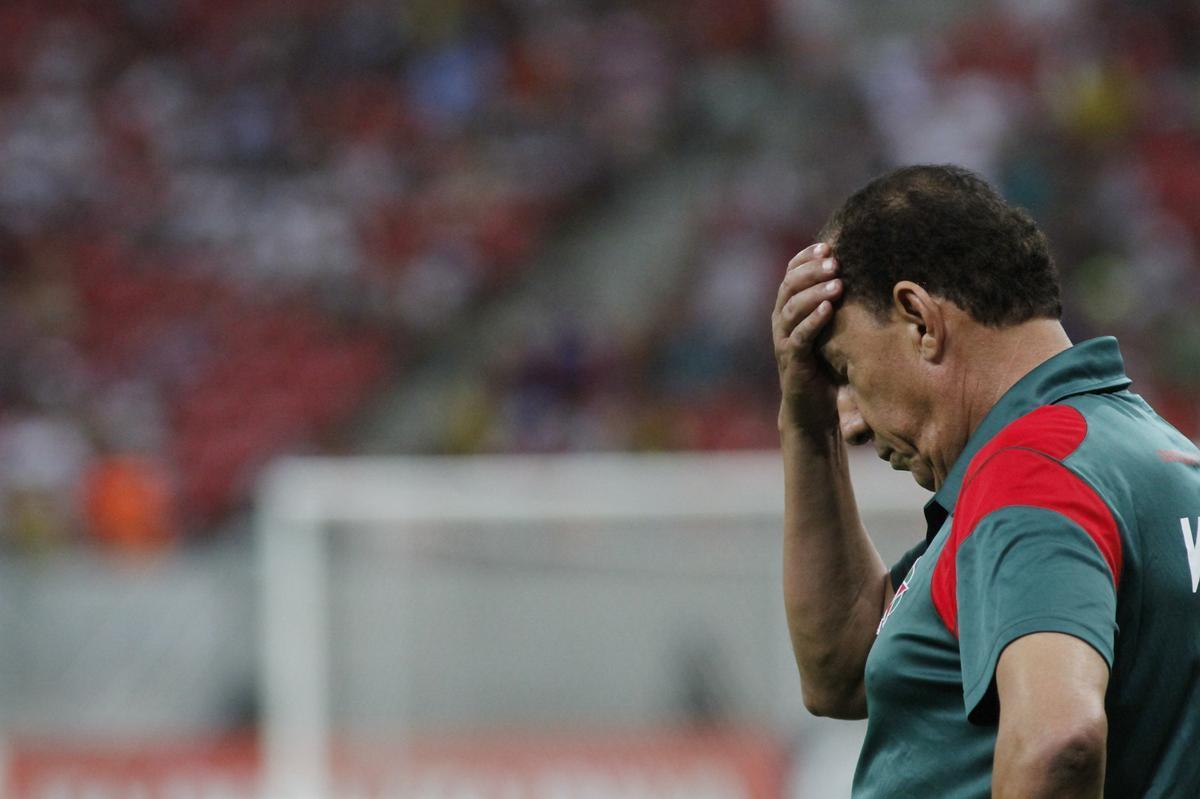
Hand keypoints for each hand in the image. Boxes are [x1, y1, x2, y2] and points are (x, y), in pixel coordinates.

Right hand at [772, 242, 843, 433]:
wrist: (814, 409)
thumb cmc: (829, 364)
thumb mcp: (834, 329)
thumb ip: (839, 303)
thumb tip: (868, 271)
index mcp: (789, 308)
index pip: (791, 274)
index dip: (805, 258)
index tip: (827, 246)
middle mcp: (781, 321)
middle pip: (789, 286)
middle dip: (811, 271)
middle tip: (834, 263)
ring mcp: (784, 340)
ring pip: (792, 308)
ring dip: (814, 293)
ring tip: (837, 284)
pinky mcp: (792, 361)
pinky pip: (800, 336)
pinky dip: (813, 321)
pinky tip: (827, 309)